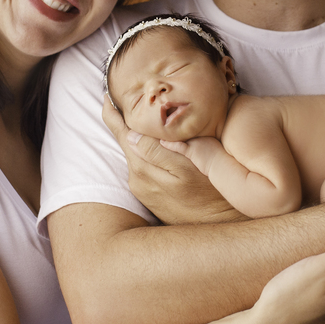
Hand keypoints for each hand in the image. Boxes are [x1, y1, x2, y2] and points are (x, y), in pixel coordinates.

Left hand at [102, 96, 243, 224]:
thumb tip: (132, 134)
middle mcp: (137, 178)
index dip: (113, 114)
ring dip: (136, 138)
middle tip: (120, 99)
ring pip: (134, 154)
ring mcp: (141, 189)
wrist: (218, 226)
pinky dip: (143, 152)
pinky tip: (155, 144)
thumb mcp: (189, 166)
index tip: (106, 97)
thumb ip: (158, 150)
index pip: (122, 133)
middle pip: (126, 142)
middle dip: (122, 122)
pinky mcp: (148, 196)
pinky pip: (141, 166)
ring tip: (143, 118)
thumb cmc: (211, 191)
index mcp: (143, 167)